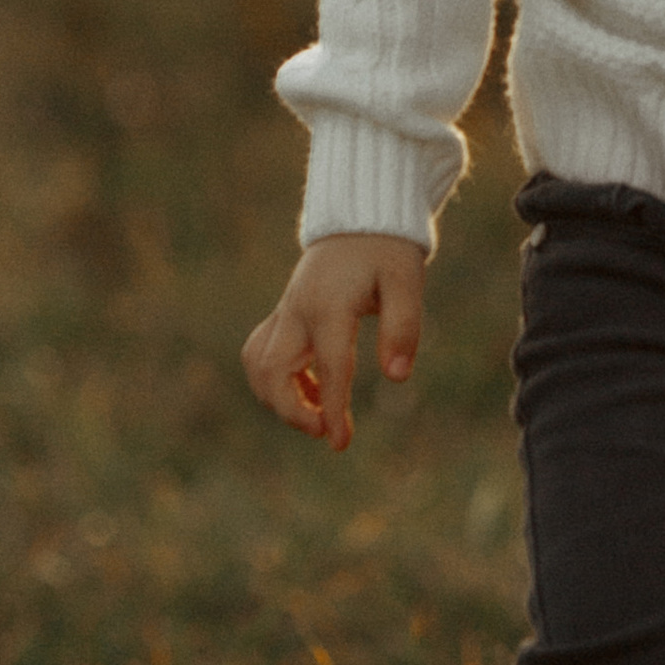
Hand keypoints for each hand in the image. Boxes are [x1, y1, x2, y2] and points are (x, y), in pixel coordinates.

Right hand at [242, 234, 426, 450]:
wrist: (359, 221)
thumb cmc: (387, 252)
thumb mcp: (406, 283)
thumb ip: (403, 327)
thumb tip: (397, 377)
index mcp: (329, 305)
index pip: (328, 367)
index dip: (333, 409)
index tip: (340, 444)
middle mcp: (297, 311)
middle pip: (272, 371)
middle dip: (292, 411)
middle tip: (328, 431)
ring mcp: (285, 313)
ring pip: (259, 365)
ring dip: (280, 398)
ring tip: (320, 412)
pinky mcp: (283, 316)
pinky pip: (263, 355)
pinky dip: (278, 381)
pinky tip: (314, 390)